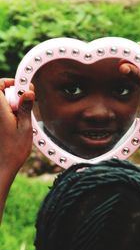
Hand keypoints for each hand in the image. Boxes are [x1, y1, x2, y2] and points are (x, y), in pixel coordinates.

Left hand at [0, 78, 33, 222]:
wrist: (2, 167)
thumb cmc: (13, 150)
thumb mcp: (25, 127)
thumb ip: (25, 107)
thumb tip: (28, 91)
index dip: (8, 82)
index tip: (21, 87)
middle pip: (0, 94)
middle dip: (13, 96)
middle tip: (25, 106)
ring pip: (2, 104)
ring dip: (12, 106)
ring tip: (22, 118)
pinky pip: (2, 114)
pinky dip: (10, 114)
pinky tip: (17, 125)